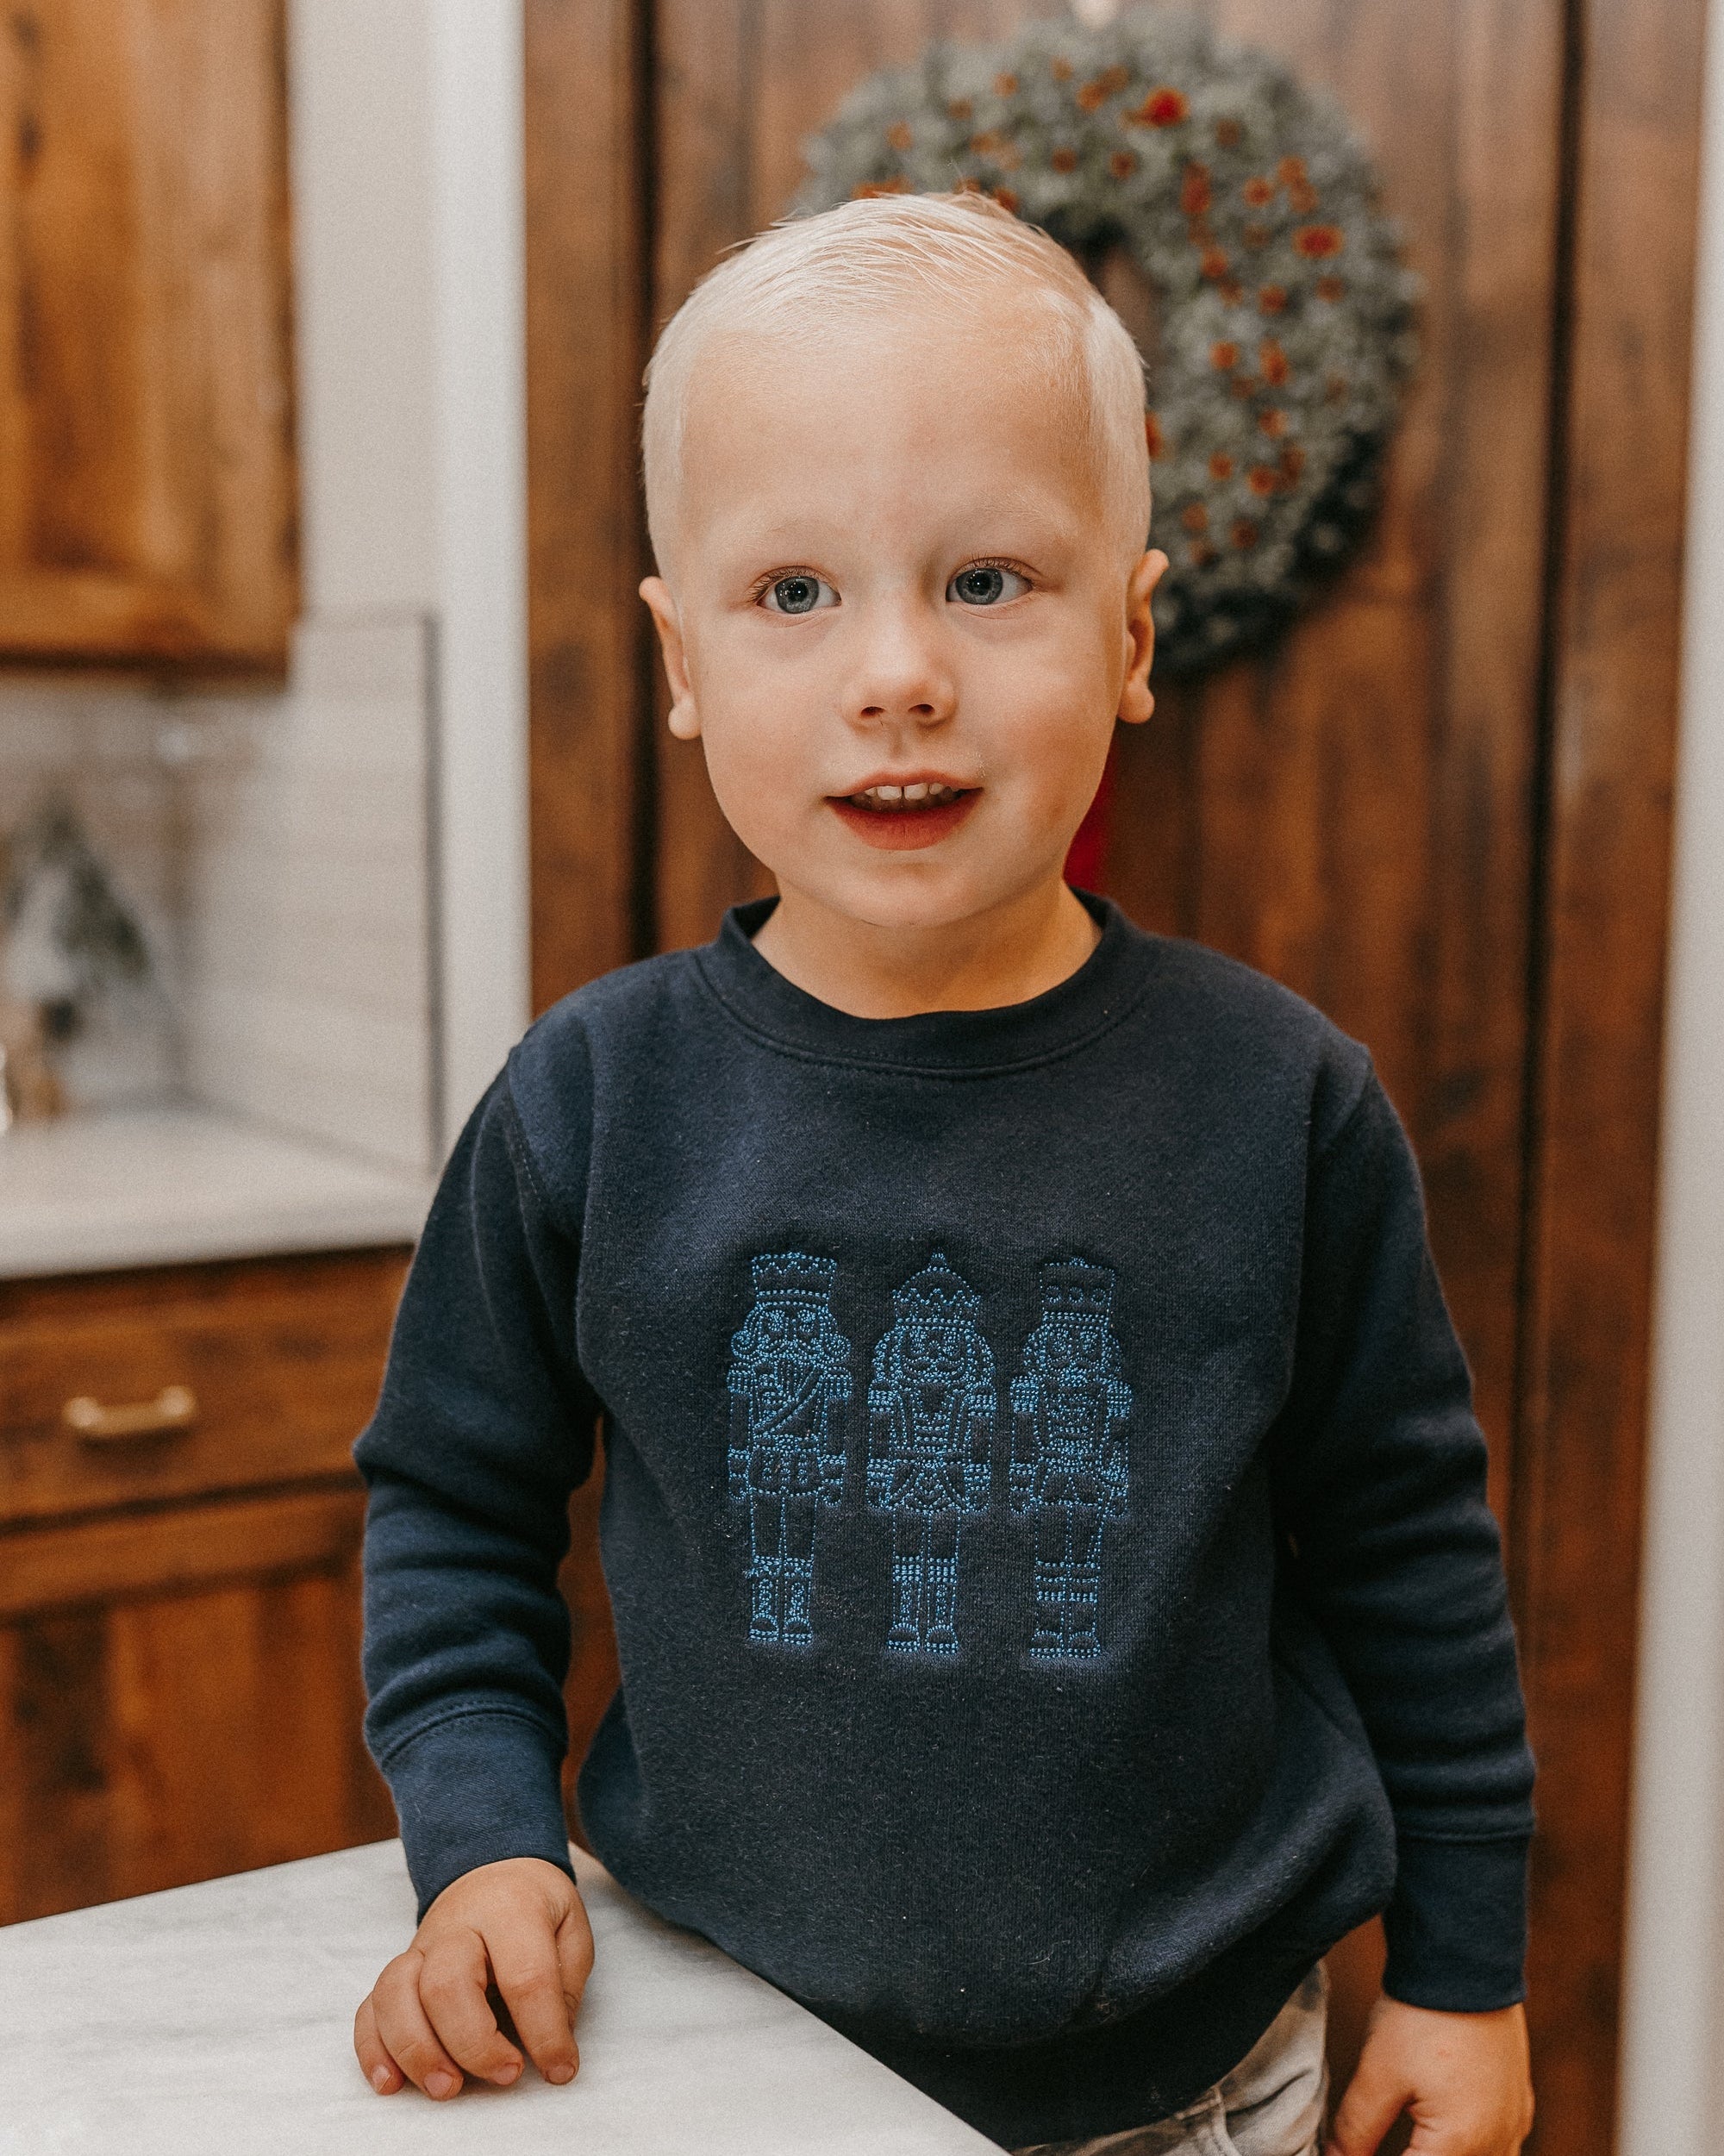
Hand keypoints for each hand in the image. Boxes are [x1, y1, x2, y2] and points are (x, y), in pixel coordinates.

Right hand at [354, 1856, 593, 2100]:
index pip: (525, 1976)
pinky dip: (373, 2049)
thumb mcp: (571, 1929)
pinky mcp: (397, 1971)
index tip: (559, 2069)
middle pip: (446, 1985)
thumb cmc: (536, 1908)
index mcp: (511, 1911)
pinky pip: (370, 2009)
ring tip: (446, 2089)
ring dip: (417, 2051)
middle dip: (472, 2043)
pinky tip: (391, 2084)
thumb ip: (564, 1987)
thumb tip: (550, 2049)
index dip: (543, 2032)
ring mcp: (419, 1948)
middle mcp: (457, 1927)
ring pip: (397, 1996)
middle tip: (506, 2076)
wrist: (493, 1869)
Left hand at [1327, 1997, 1532, 2155]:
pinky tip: (1443, 2140)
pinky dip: (1471, 2153)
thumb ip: (1356, 2129)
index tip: (1350, 2155)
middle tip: (1372, 2146)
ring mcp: (1514, 2125)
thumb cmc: (1423, 2015)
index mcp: (1461, 2144)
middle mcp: (1498, 2144)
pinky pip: (1500, 2151)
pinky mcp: (1519, 2105)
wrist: (1466, 1961)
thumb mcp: (1378, 2072)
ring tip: (1412, 2142)